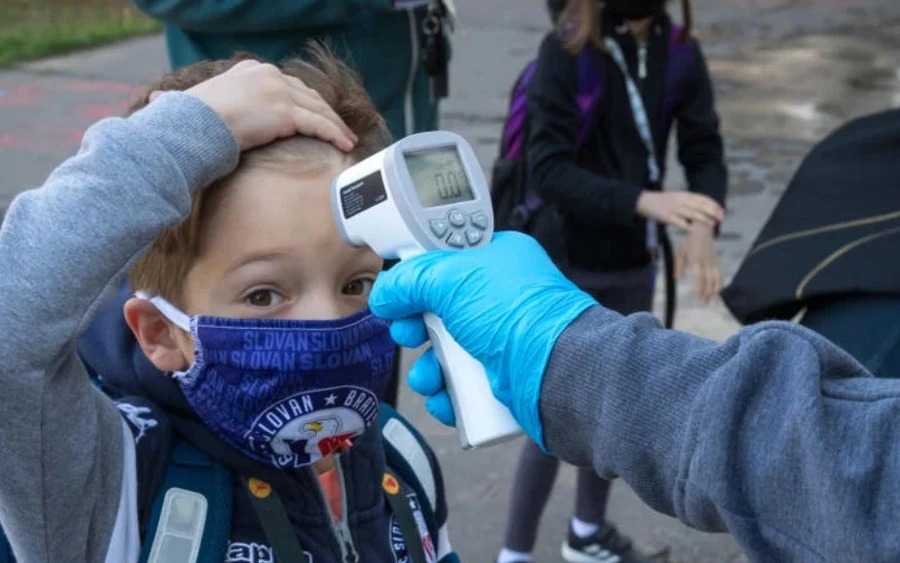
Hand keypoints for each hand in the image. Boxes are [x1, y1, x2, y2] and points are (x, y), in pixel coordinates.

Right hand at [150, 59, 356, 151]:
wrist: (193, 125)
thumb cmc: (186, 119)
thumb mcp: (186, 102)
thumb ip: (181, 100)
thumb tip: (154, 101)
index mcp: (250, 70)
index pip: (286, 84)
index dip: (304, 100)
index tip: (315, 112)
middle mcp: (268, 75)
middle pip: (307, 94)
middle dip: (325, 111)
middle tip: (339, 126)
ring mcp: (279, 91)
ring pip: (317, 109)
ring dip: (335, 124)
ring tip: (347, 138)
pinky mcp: (287, 112)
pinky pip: (318, 124)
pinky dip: (334, 134)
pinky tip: (345, 144)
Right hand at [369, 232, 596, 447]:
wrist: (559, 374)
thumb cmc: (519, 316)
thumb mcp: (451, 280)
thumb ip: (410, 280)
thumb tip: (384, 296)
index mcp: (497, 261)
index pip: (445, 261)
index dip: (418, 277)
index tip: (400, 293)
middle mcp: (500, 299)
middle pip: (437, 311)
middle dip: (415, 329)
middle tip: (410, 334)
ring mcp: (501, 341)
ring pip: (445, 354)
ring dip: (428, 370)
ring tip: (431, 378)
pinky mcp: (502, 380)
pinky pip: (460, 388)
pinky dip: (447, 397)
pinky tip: (446, 400)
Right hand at [636, 191, 723, 230]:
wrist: (643, 201)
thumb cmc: (660, 200)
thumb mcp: (675, 196)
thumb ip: (687, 201)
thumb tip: (700, 207)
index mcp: (683, 194)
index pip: (702, 198)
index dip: (712, 204)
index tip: (720, 209)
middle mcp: (680, 200)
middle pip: (700, 206)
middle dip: (712, 212)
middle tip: (720, 217)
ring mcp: (674, 209)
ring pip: (692, 214)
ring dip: (703, 219)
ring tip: (711, 223)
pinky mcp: (667, 217)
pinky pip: (680, 223)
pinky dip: (688, 226)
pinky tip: (694, 230)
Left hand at [676, 223, 721, 303]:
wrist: (703, 230)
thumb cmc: (689, 241)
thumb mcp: (680, 252)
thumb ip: (678, 265)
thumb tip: (677, 277)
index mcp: (695, 260)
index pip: (699, 278)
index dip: (700, 289)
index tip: (699, 298)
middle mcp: (706, 262)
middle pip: (709, 280)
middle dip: (708, 293)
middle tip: (705, 303)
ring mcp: (713, 262)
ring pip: (717, 278)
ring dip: (716, 290)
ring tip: (713, 300)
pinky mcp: (717, 261)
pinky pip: (719, 274)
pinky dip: (720, 283)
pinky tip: (718, 291)